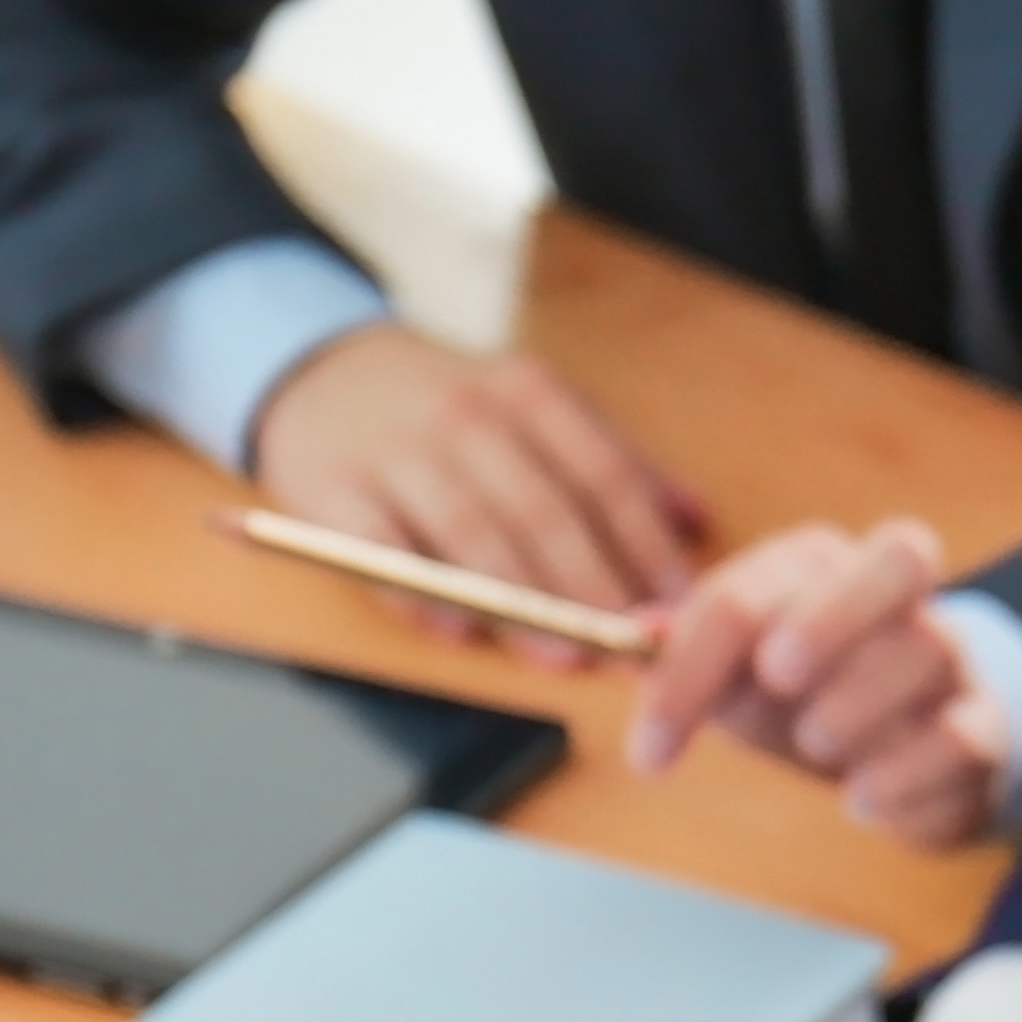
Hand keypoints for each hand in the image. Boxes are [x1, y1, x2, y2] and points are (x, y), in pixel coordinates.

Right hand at [248, 327, 701, 661]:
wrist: (325, 370)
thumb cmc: (449, 406)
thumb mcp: (534, 405)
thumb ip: (613, 459)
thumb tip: (696, 518)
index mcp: (526, 391)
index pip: (600, 472)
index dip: (641, 540)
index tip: (673, 600)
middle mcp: (464, 415)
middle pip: (540, 508)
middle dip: (589, 584)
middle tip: (622, 642)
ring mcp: (395, 450)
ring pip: (469, 531)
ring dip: (519, 601)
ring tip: (561, 652)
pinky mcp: (332, 487)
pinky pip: (379, 545)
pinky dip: (419, 590)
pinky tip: (456, 629)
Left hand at [631, 519, 1016, 845]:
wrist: (917, 753)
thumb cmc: (814, 699)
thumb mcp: (740, 677)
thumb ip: (687, 654)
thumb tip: (632, 637)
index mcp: (826, 568)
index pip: (759, 587)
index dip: (694, 666)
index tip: (650, 751)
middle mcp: (901, 599)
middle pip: (905, 553)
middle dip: (832, 614)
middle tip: (776, 678)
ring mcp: (952, 663)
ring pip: (932, 648)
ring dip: (856, 705)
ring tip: (816, 747)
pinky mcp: (983, 732)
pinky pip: (963, 738)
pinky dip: (902, 776)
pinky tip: (861, 800)